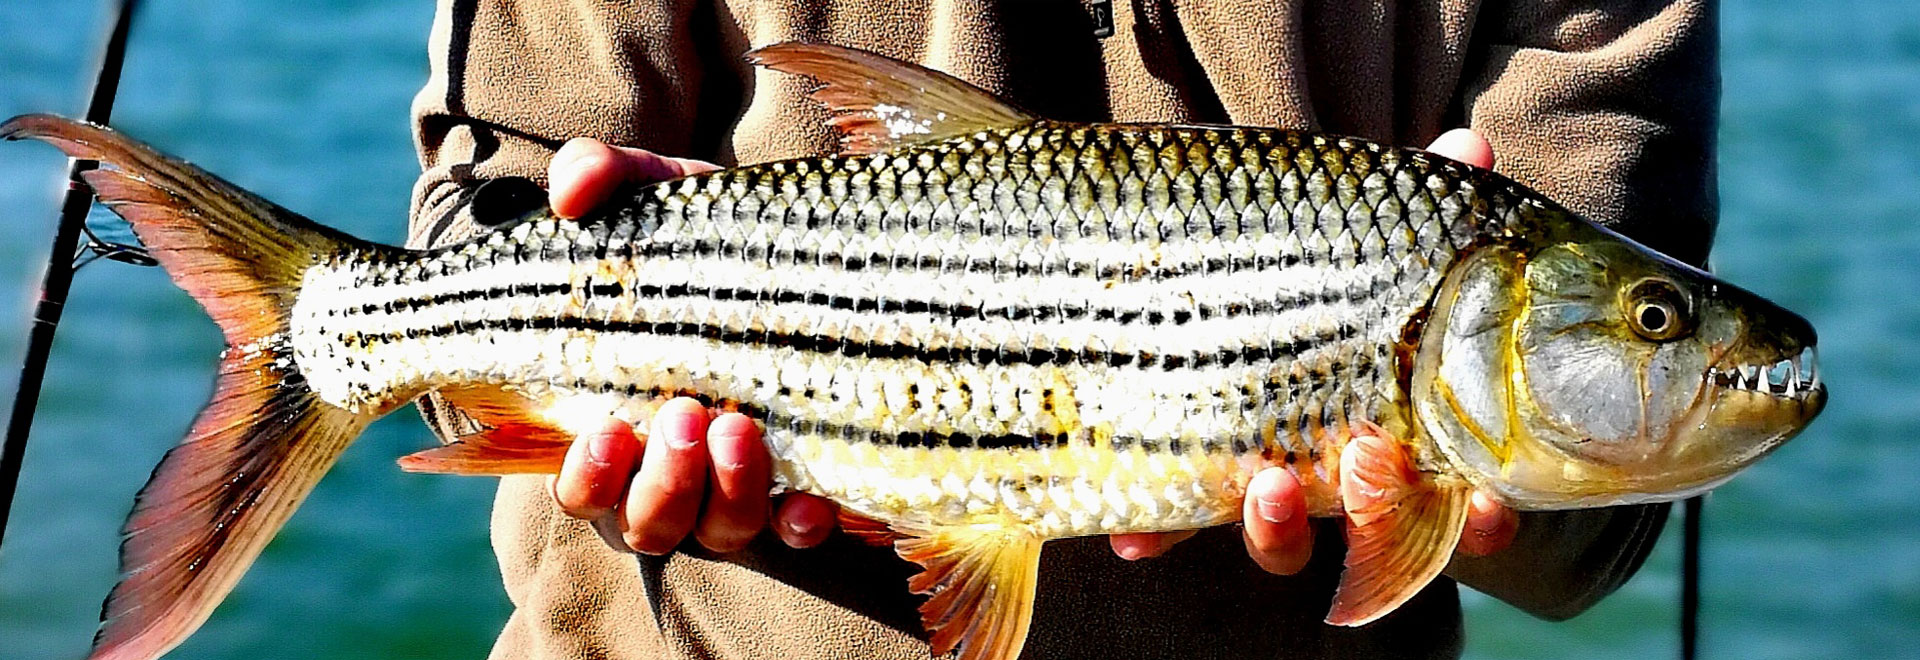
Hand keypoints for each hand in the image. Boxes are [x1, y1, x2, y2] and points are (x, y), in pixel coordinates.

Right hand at [542, 139, 837, 553]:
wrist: (800, 250)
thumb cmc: (707, 238)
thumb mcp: (660, 196)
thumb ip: (607, 178)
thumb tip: (572, 191)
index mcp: (615, 424)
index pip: (583, 485)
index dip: (588, 476)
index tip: (606, 429)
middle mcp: (668, 472)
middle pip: (648, 522)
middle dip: (664, 482)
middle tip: (687, 413)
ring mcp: (736, 488)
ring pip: (718, 530)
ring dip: (726, 492)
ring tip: (741, 424)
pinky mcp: (801, 486)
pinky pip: (796, 530)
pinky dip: (798, 522)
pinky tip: (806, 502)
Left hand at [1110, 128, 1518, 570]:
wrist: (1215, 259)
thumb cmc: (1331, 250)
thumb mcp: (1377, 219)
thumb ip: (1427, 192)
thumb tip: (1469, 145)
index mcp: (1414, 427)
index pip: (1472, 495)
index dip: (1489, 516)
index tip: (1492, 506)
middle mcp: (1345, 470)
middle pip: (1378, 529)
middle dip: (1378, 517)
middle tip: (1371, 467)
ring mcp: (1267, 482)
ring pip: (1280, 538)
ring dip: (1277, 528)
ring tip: (1270, 488)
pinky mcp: (1184, 478)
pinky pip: (1172, 527)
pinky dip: (1154, 537)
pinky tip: (1132, 541)